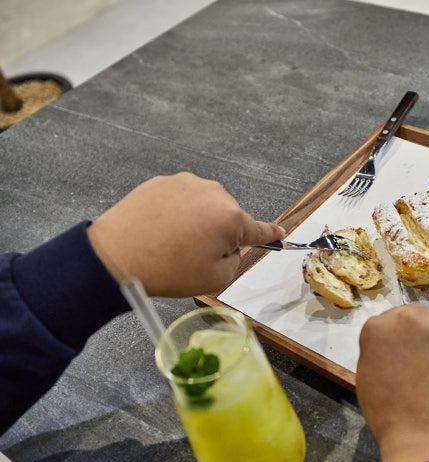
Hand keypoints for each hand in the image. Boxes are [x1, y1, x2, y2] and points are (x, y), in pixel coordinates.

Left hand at [87, 172, 284, 296]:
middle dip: (218, 234)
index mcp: (231, 218)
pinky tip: (161, 231)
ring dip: (197, 222)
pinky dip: (176, 214)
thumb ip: (235, 261)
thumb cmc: (166, 270)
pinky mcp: (162, 182)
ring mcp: (186, 184)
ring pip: (203, 207)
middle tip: (194, 256)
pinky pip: (180, 200)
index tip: (280, 233)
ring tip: (173, 244)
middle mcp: (213, 193)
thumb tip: (230, 248)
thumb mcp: (214, 279)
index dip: (270, 234)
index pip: (259, 229)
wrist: (115, 256)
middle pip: (228, 217)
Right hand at [356, 304, 428, 461]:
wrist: (427, 438)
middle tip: (421, 366)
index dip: (398, 337)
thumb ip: (381, 347)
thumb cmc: (388, 412)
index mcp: (384, 325)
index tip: (401, 354)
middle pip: (421, 318)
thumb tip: (397, 345)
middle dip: (421, 336)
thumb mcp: (368, 373)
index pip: (393, 318)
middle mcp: (419, 319)